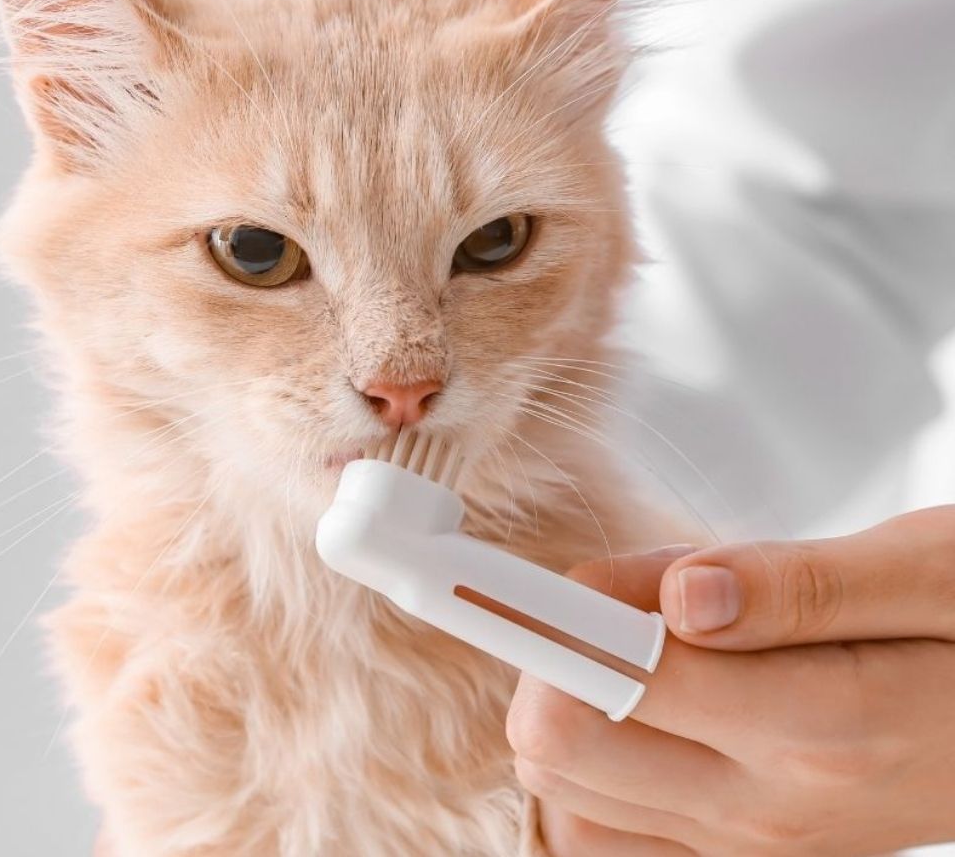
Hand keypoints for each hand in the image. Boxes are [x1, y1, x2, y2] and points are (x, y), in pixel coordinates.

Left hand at [507, 506, 954, 854]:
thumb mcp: (922, 571)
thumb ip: (794, 585)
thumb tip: (679, 595)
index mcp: (818, 722)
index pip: (611, 673)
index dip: (536, 612)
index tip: (484, 568)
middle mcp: (772, 807)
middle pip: (559, 742)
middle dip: (549, 652)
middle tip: (612, 596)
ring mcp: (752, 846)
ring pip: (567, 789)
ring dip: (570, 699)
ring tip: (646, 644)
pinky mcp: (742, 856)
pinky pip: (610, 829)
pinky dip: (594, 764)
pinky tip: (643, 707)